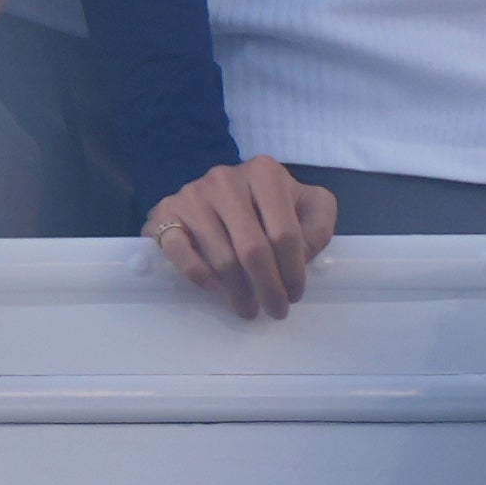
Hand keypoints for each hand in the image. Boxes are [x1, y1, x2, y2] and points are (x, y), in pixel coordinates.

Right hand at [146, 158, 340, 321]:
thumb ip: (318, 223)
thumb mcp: (305, 204)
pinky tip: (215, 288)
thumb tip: (304, 255)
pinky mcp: (166, 213)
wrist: (213, 192)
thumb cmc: (266, 204)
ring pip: (221, 257)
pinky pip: (181, 252)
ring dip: (238, 291)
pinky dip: (200, 275)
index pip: (286, 233)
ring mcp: (193, 194)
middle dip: (268, 288)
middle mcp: (226, 178)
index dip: (294, 271)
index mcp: (264, 173)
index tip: (295, 295)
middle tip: (275, 311)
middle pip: (253, 249)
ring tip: (248, 308)